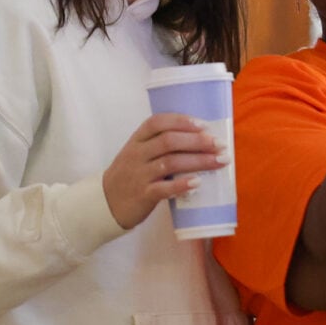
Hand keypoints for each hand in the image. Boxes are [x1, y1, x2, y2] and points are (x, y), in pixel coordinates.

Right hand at [102, 113, 225, 229]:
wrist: (106, 203)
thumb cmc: (130, 175)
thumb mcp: (138, 154)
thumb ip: (160, 145)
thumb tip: (201, 140)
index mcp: (137, 140)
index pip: (158, 122)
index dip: (182, 121)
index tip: (204, 125)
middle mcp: (137, 154)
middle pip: (169, 141)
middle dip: (198, 141)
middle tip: (220, 145)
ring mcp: (139, 175)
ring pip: (170, 163)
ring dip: (198, 161)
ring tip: (219, 161)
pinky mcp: (143, 195)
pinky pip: (164, 189)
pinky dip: (182, 185)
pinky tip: (198, 183)